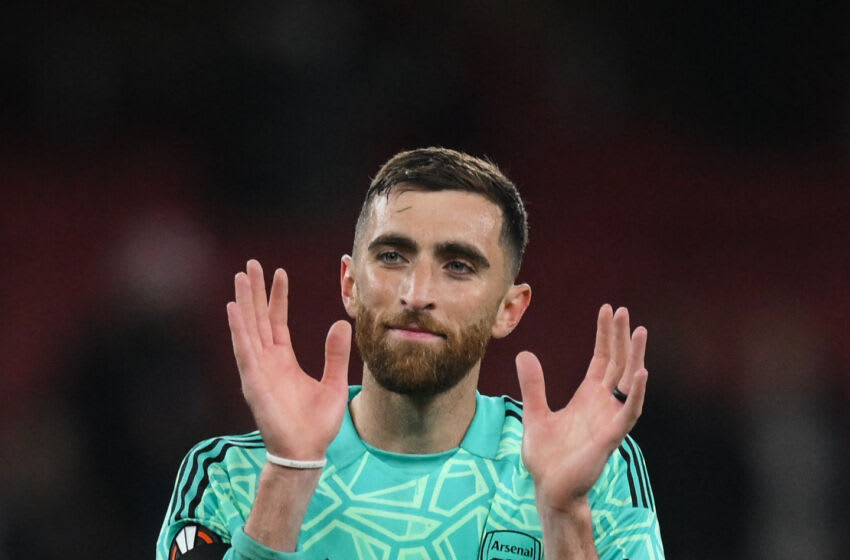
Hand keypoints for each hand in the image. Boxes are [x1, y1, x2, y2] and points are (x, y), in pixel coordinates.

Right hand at [226, 260, 350, 459]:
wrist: (306, 451)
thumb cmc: (318, 424)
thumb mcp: (334, 383)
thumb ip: (335, 354)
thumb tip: (342, 324)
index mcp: (283, 360)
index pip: (277, 321)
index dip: (277, 297)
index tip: (279, 273)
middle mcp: (267, 361)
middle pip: (258, 318)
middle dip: (255, 291)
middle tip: (250, 264)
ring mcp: (258, 370)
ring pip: (249, 328)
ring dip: (244, 302)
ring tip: (241, 277)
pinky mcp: (253, 381)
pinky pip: (244, 350)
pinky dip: (239, 329)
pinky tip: (234, 308)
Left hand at [516, 304, 646, 511]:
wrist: (550, 489)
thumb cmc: (546, 457)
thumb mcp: (534, 414)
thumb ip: (533, 385)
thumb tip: (525, 353)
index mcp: (587, 397)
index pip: (601, 359)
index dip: (605, 336)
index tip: (608, 310)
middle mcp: (602, 404)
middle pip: (617, 364)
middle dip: (621, 338)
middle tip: (625, 311)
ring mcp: (609, 419)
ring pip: (629, 382)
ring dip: (636, 357)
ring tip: (640, 332)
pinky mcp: (611, 437)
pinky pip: (629, 412)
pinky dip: (637, 393)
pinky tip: (642, 373)